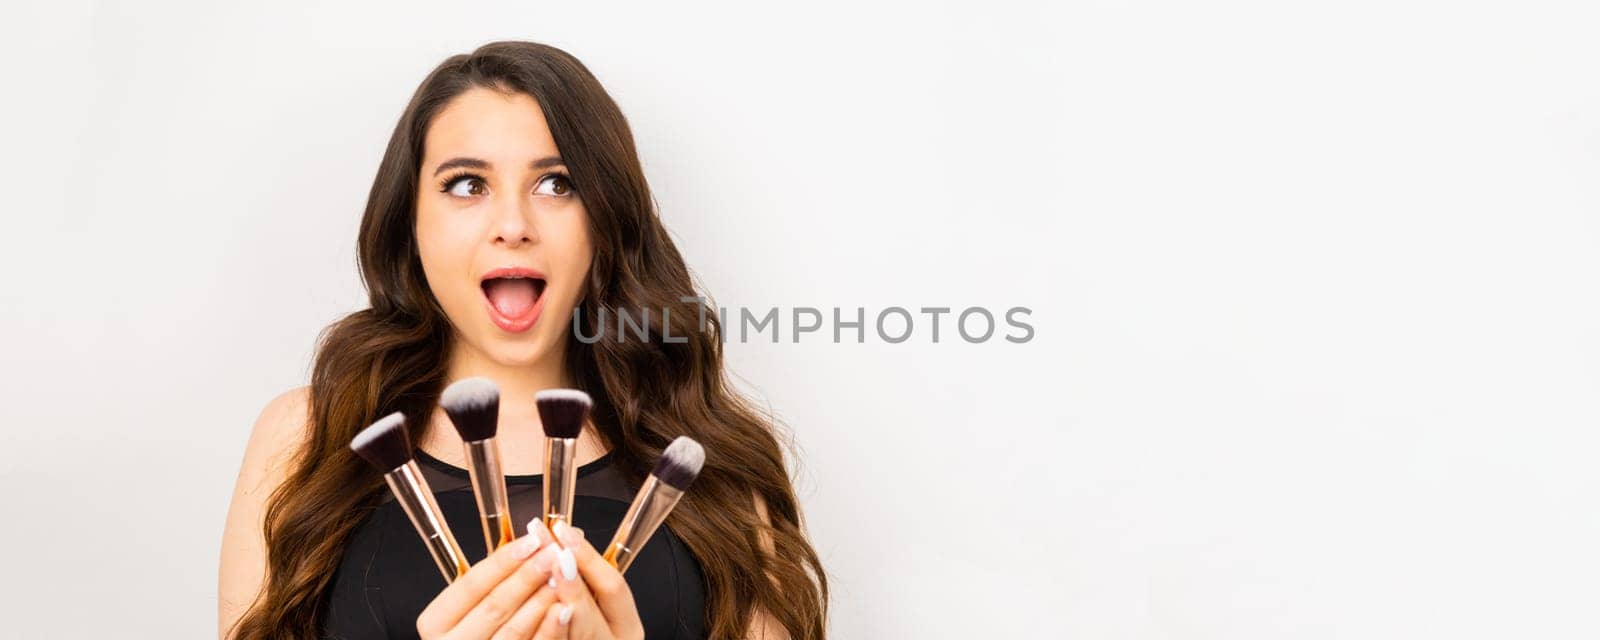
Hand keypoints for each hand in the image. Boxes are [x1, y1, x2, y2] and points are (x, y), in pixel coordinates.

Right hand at [415, 520, 564, 639]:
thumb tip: (529, 543)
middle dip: (526, 577)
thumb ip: (490, 582)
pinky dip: (548, 630)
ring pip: (512, 631)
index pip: (471, 584)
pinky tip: (565, 610)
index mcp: (436, 621)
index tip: (532, 539)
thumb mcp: (468, 607)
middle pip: (492, 606)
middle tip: (553, 553)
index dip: (503, 560)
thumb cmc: (472, 631)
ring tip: (562, 577)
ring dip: (540, 602)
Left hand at [539, 521, 645, 639]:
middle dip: (563, 574)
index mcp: (626, 628)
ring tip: (530, 568)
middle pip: (589, 611)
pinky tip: (518, 610)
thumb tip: (563, 541)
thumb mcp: (598, 611)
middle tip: (543, 543)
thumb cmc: (586, 633)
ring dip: (545, 599)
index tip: (564, 529)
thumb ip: (587, 585)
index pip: (614, 588)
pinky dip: (537, 630)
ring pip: (570, 633)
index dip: (588, 556)